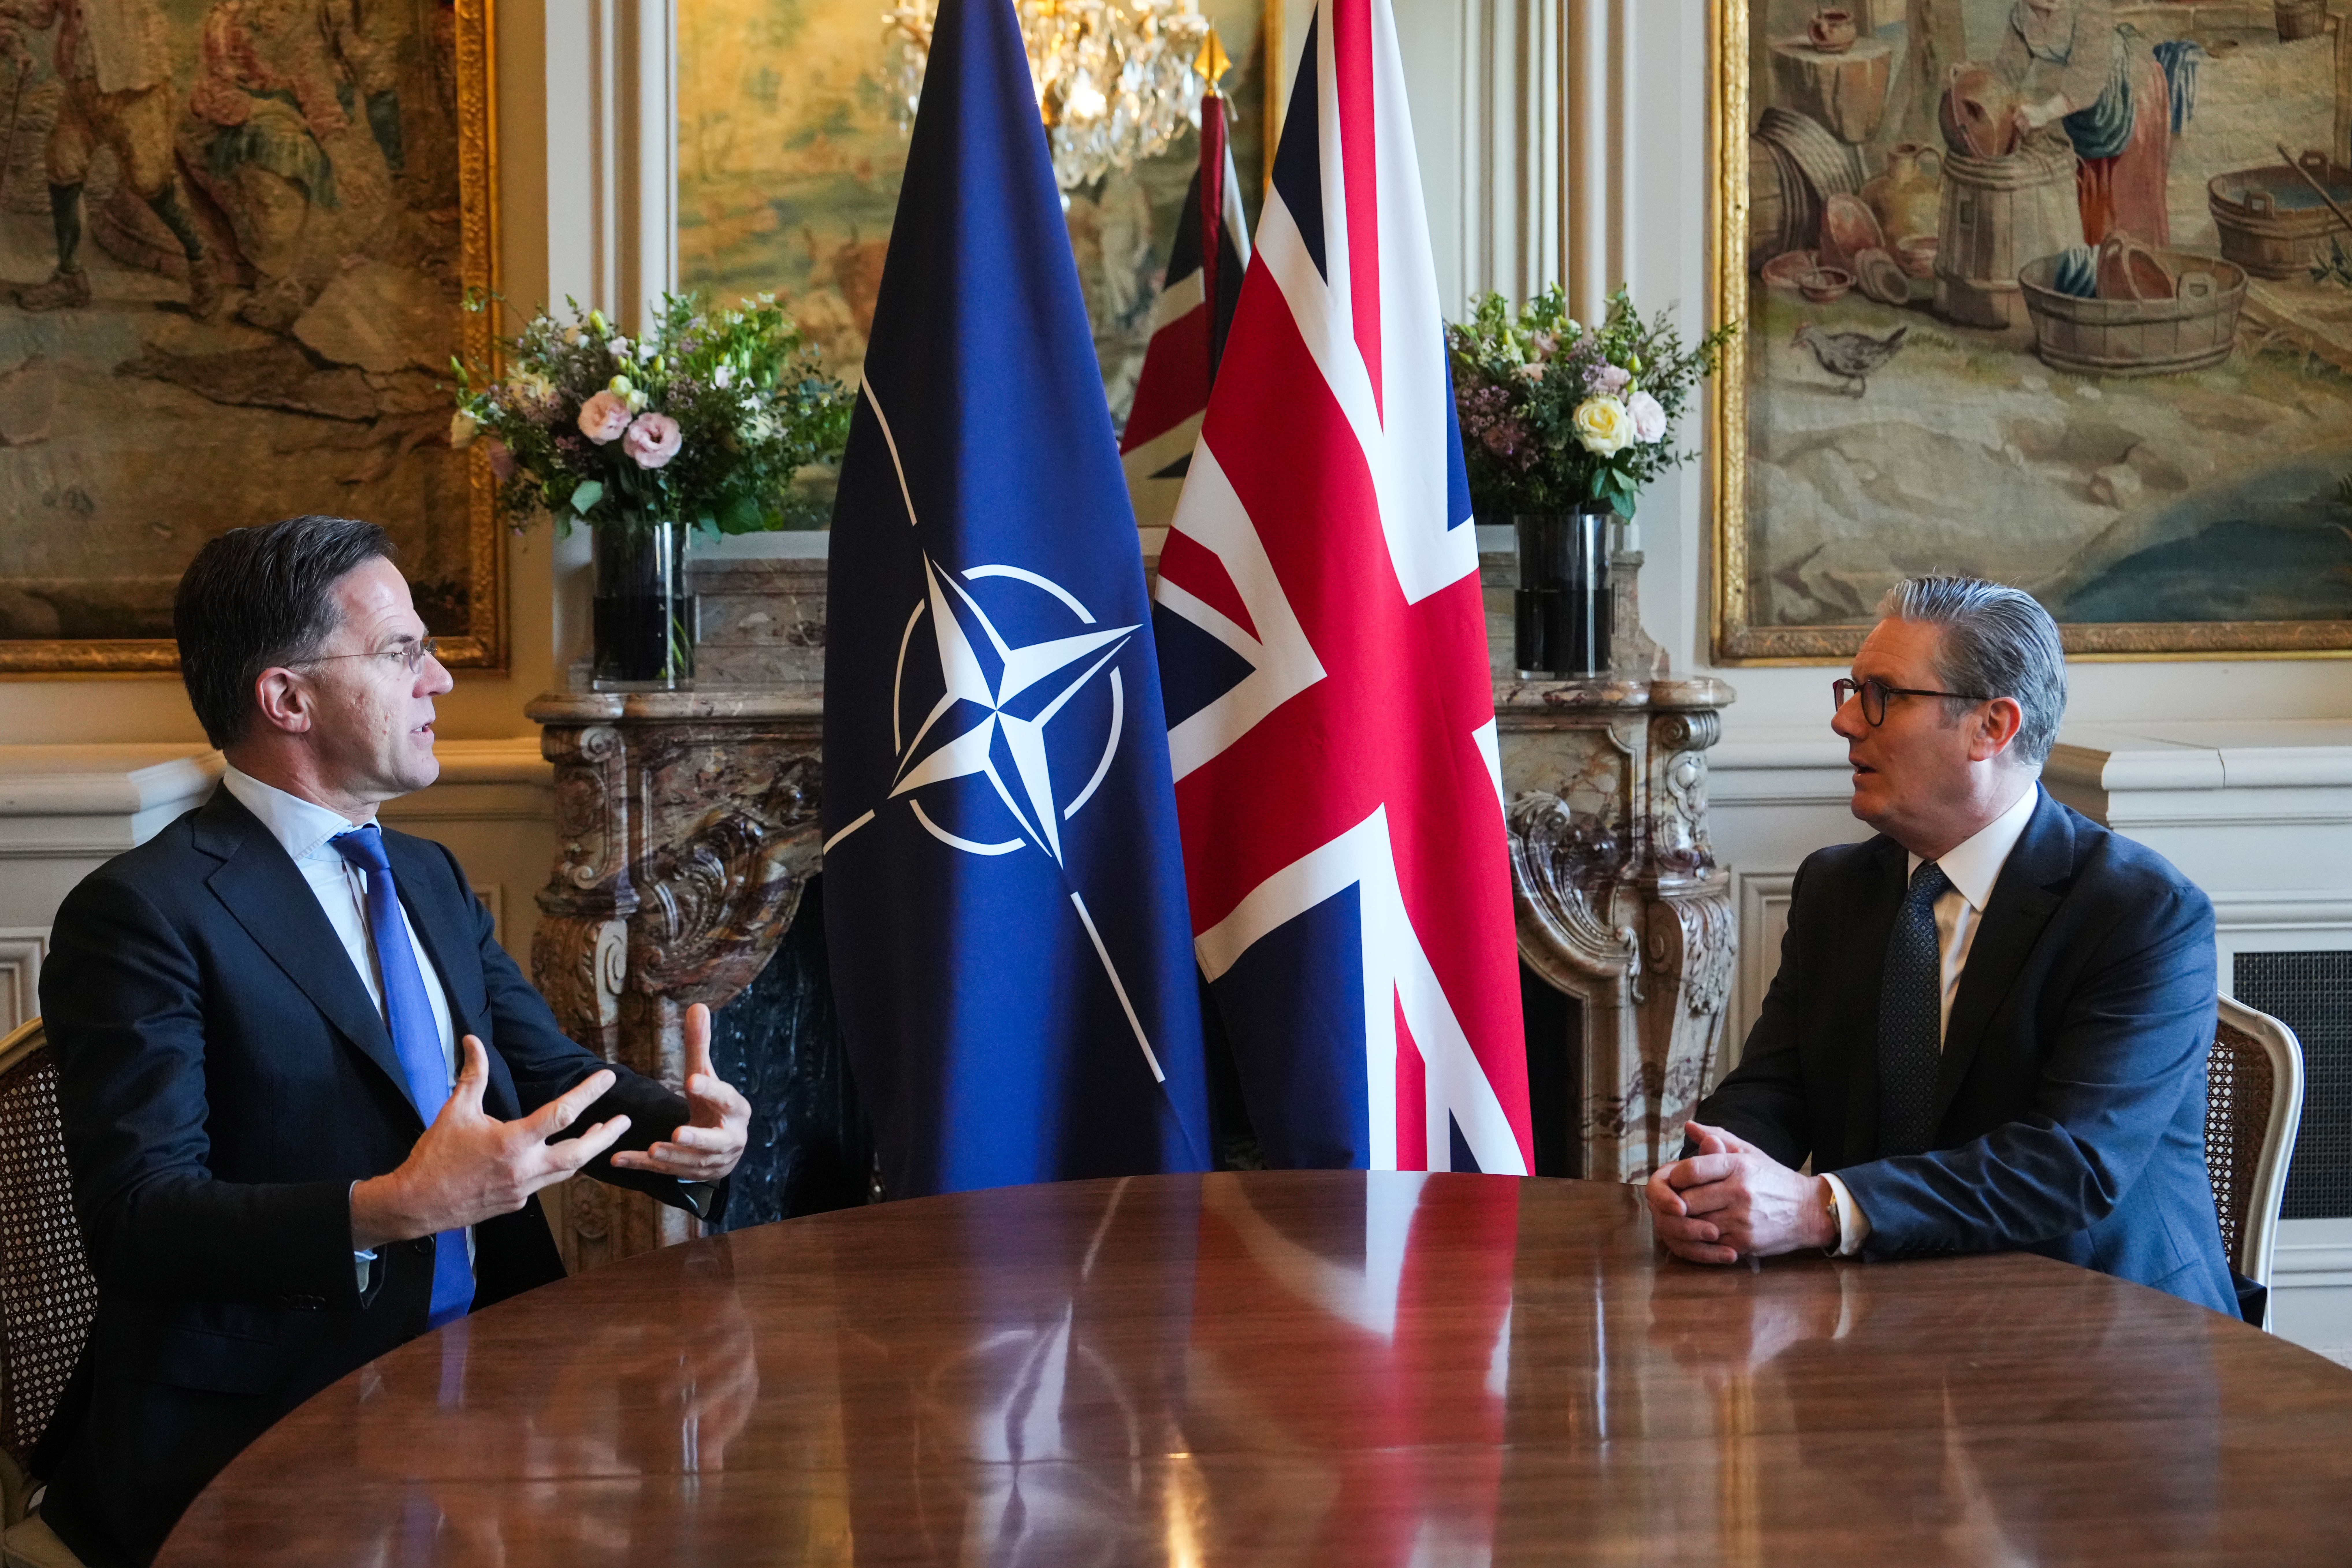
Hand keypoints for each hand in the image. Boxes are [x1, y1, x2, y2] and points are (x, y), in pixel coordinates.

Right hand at [352, 1036, 630, 1247]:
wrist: (416, 1203)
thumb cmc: (435, 1155)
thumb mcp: (455, 1111)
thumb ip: (473, 1075)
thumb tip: (473, 1041)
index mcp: (512, 1142)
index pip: (562, 1114)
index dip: (588, 1093)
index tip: (607, 1078)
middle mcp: (523, 1169)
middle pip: (579, 1153)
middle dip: (605, 1136)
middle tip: (624, 1121)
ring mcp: (522, 1190)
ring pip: (566, 1171)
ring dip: (585, 1151)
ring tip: (600, 1133)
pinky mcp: (516, 1204)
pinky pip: (544, 1184)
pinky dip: (555, 1168)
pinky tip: (558, 1155)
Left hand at [609, 1002, 748, 1182]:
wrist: (726, 1145)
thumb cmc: (714, 1104)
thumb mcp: (707, 1075)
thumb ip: (700, 1046)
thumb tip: (697, 1006)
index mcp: (735, 1110)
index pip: (726, 1099)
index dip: (711, 1090)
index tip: (692, 1080)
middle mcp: (728, 1138)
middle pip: (715, 1141)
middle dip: (697, 1139)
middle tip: (678, 1133)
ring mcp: (710, 1161)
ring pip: (691, 1162)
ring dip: (672, 1157)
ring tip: (652, 1149)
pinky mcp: (689, 1174)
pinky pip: (663, 1173)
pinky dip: (641, 1167)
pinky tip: (618, 1159)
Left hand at [1644, 1120, 1835, 1264]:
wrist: (1809, 1212)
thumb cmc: (1774, 1180)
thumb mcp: (1750, 1153)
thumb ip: (1718, 1137)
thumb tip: (1689, 1126)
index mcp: (1738, 1166)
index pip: (1691, 1170)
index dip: (1676, 1177)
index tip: (1676, 1180)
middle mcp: (1739, 1192)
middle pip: (1687, 1200)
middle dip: (1678, 1201)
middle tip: (1676, 1200)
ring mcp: (1742, 1220)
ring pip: (1695, 1223)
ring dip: (1688, 1221)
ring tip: (1689, 1215)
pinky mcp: (1745, 1243)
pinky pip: (1709, 1243)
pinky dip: (1702, 1239)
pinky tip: (1704, 1231)